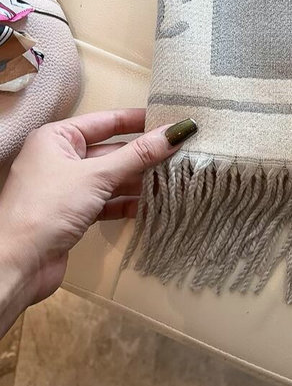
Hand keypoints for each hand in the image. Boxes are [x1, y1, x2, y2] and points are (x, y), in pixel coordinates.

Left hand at [0, 109, 196, 332]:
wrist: (16, 265)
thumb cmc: (46, 209)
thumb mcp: (97, 176)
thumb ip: (138, 155)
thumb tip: (176, 132)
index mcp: (57, 138)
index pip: (106, 121)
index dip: (139, 120)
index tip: (172, 121)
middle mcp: (61, 158)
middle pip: (112, 150)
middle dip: (144, 155)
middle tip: (181, 153)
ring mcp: (67, 188)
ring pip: (112, 178)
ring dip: (139, 181)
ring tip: (174, 179)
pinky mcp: (74, 214)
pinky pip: (107, 201)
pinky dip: (128, 203)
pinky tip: (152, 206)